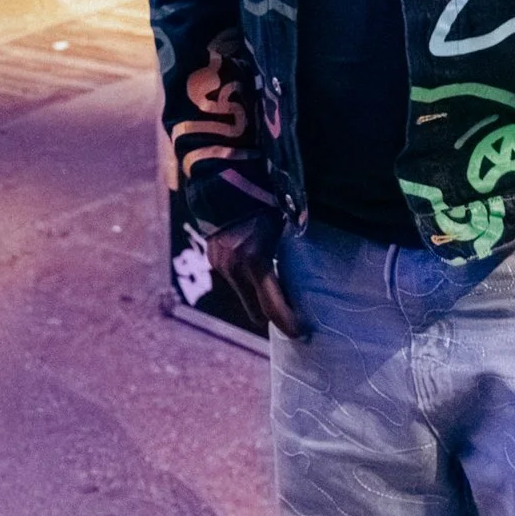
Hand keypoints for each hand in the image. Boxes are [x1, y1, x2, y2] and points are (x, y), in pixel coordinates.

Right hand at [206, 214, 304, 337]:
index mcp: (254, 262)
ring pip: (244, 295)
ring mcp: (220, 265)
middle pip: (255, 311)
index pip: (272, 307)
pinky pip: (234, 280)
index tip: (300, 332)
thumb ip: (282, 261)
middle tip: (291, 316)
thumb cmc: (263, 204)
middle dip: (272, 316)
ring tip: (275, 288)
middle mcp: (234, 269)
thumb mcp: (279, 232)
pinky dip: (246, 280)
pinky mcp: (213, 260)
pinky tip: (256, 267)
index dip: (287, 323)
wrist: (226, 183)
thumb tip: (296, 284)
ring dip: (258, 296)